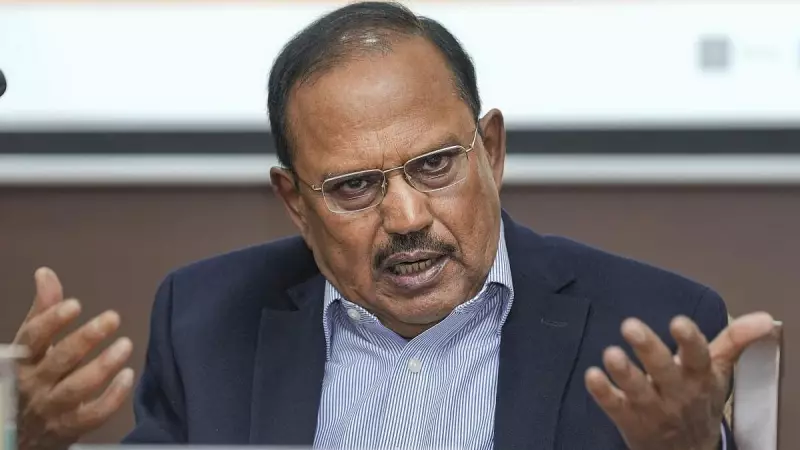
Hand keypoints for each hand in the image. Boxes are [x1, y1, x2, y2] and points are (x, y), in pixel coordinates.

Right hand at [13, 268, 134, 449]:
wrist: (21, 434)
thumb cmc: (31, 378)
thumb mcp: (32, 347)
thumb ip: (43, 311)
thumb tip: (45, 273)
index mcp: (23, 361)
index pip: (33, 338)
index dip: (52, 321)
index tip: (75, 304)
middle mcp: (34, 384)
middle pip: (59, 360)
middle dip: (86, 338)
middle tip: (113, 317)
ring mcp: (52, 409)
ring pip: (77, 388)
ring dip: (103, 366)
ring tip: (126, 344)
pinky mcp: (70, 428)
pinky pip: (93, 415)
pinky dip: (112, 397)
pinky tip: (128, 376)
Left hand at [585, 311, 775, 449]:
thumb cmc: (699, 399)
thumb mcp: (718, 371)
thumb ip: (735, 341)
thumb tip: (766, 318)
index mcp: (699, 377)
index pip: (698, 357)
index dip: (689, 340)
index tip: (678, 322)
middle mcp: (677, 393)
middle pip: (663, 370)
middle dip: (648, 349)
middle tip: (629, 325)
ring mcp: (652, 408)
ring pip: (637, 390)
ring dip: (624, 373)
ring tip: (610, 353)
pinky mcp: (629, 420)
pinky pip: (614, 407)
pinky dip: (603, 393)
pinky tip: (591, 376)